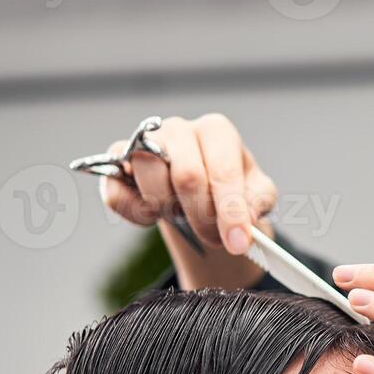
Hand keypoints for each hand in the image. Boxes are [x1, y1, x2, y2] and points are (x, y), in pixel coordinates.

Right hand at [98, 112, 276, 254]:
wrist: (200, 190)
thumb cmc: (230, 188)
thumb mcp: (256, 193)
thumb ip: (257, 202)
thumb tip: (245, 219)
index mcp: (216, 131)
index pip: (223, 171)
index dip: (231, 211)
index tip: (238, 243)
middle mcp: (179, 129)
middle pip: (187, 177)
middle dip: (203, 217)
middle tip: (214, 238)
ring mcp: (143, 142)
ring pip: (151, 181)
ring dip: (171, 212)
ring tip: (185, 215)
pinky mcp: (115, 162)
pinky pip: (117, 194)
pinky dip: (137, 214)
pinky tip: (155, 215)